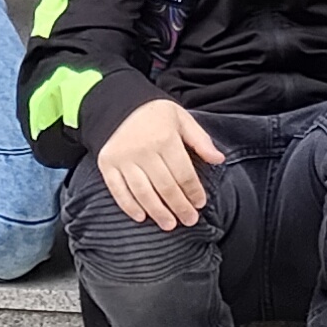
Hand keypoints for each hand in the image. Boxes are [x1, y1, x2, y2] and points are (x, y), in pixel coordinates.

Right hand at [94, 93, 223, 229]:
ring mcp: (123, 158)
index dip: (193, 192)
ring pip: (143, 192)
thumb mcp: (181, 118)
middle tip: (189, 220)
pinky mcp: (107, 163)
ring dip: (157, 212)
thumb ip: (200, 140)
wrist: (117, 102)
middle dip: (179, 207)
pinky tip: (141, 217)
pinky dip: (128, 206)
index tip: (200, 204)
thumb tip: (218, 159)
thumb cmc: (154, 113)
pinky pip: (117, 189)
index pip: (183, 173)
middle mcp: (143, 150)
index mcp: (165, 138)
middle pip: (165, 187)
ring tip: (169, 224)